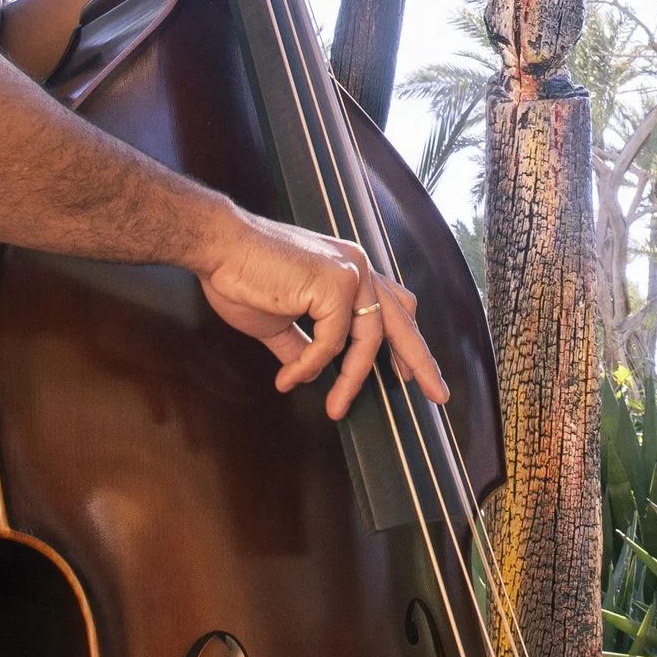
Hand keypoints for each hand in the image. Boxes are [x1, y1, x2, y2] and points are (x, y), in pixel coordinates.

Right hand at [194, 208, 450, 418]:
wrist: (218, 248)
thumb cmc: (242, 277)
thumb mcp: (278, 322)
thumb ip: (302, 346)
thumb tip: (314, 374)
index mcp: (348, 270)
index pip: (392, 305)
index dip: (406, 341)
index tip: (411, 375)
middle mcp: (357, 267)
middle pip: (403, 320)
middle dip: (421, 362)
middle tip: (438, 396)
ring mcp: (349, 272)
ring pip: (368, 339)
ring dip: (352, 380)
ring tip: (336, 409)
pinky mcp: (334, 283)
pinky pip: (331, 342)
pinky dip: (310, 366)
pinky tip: (290, 378)